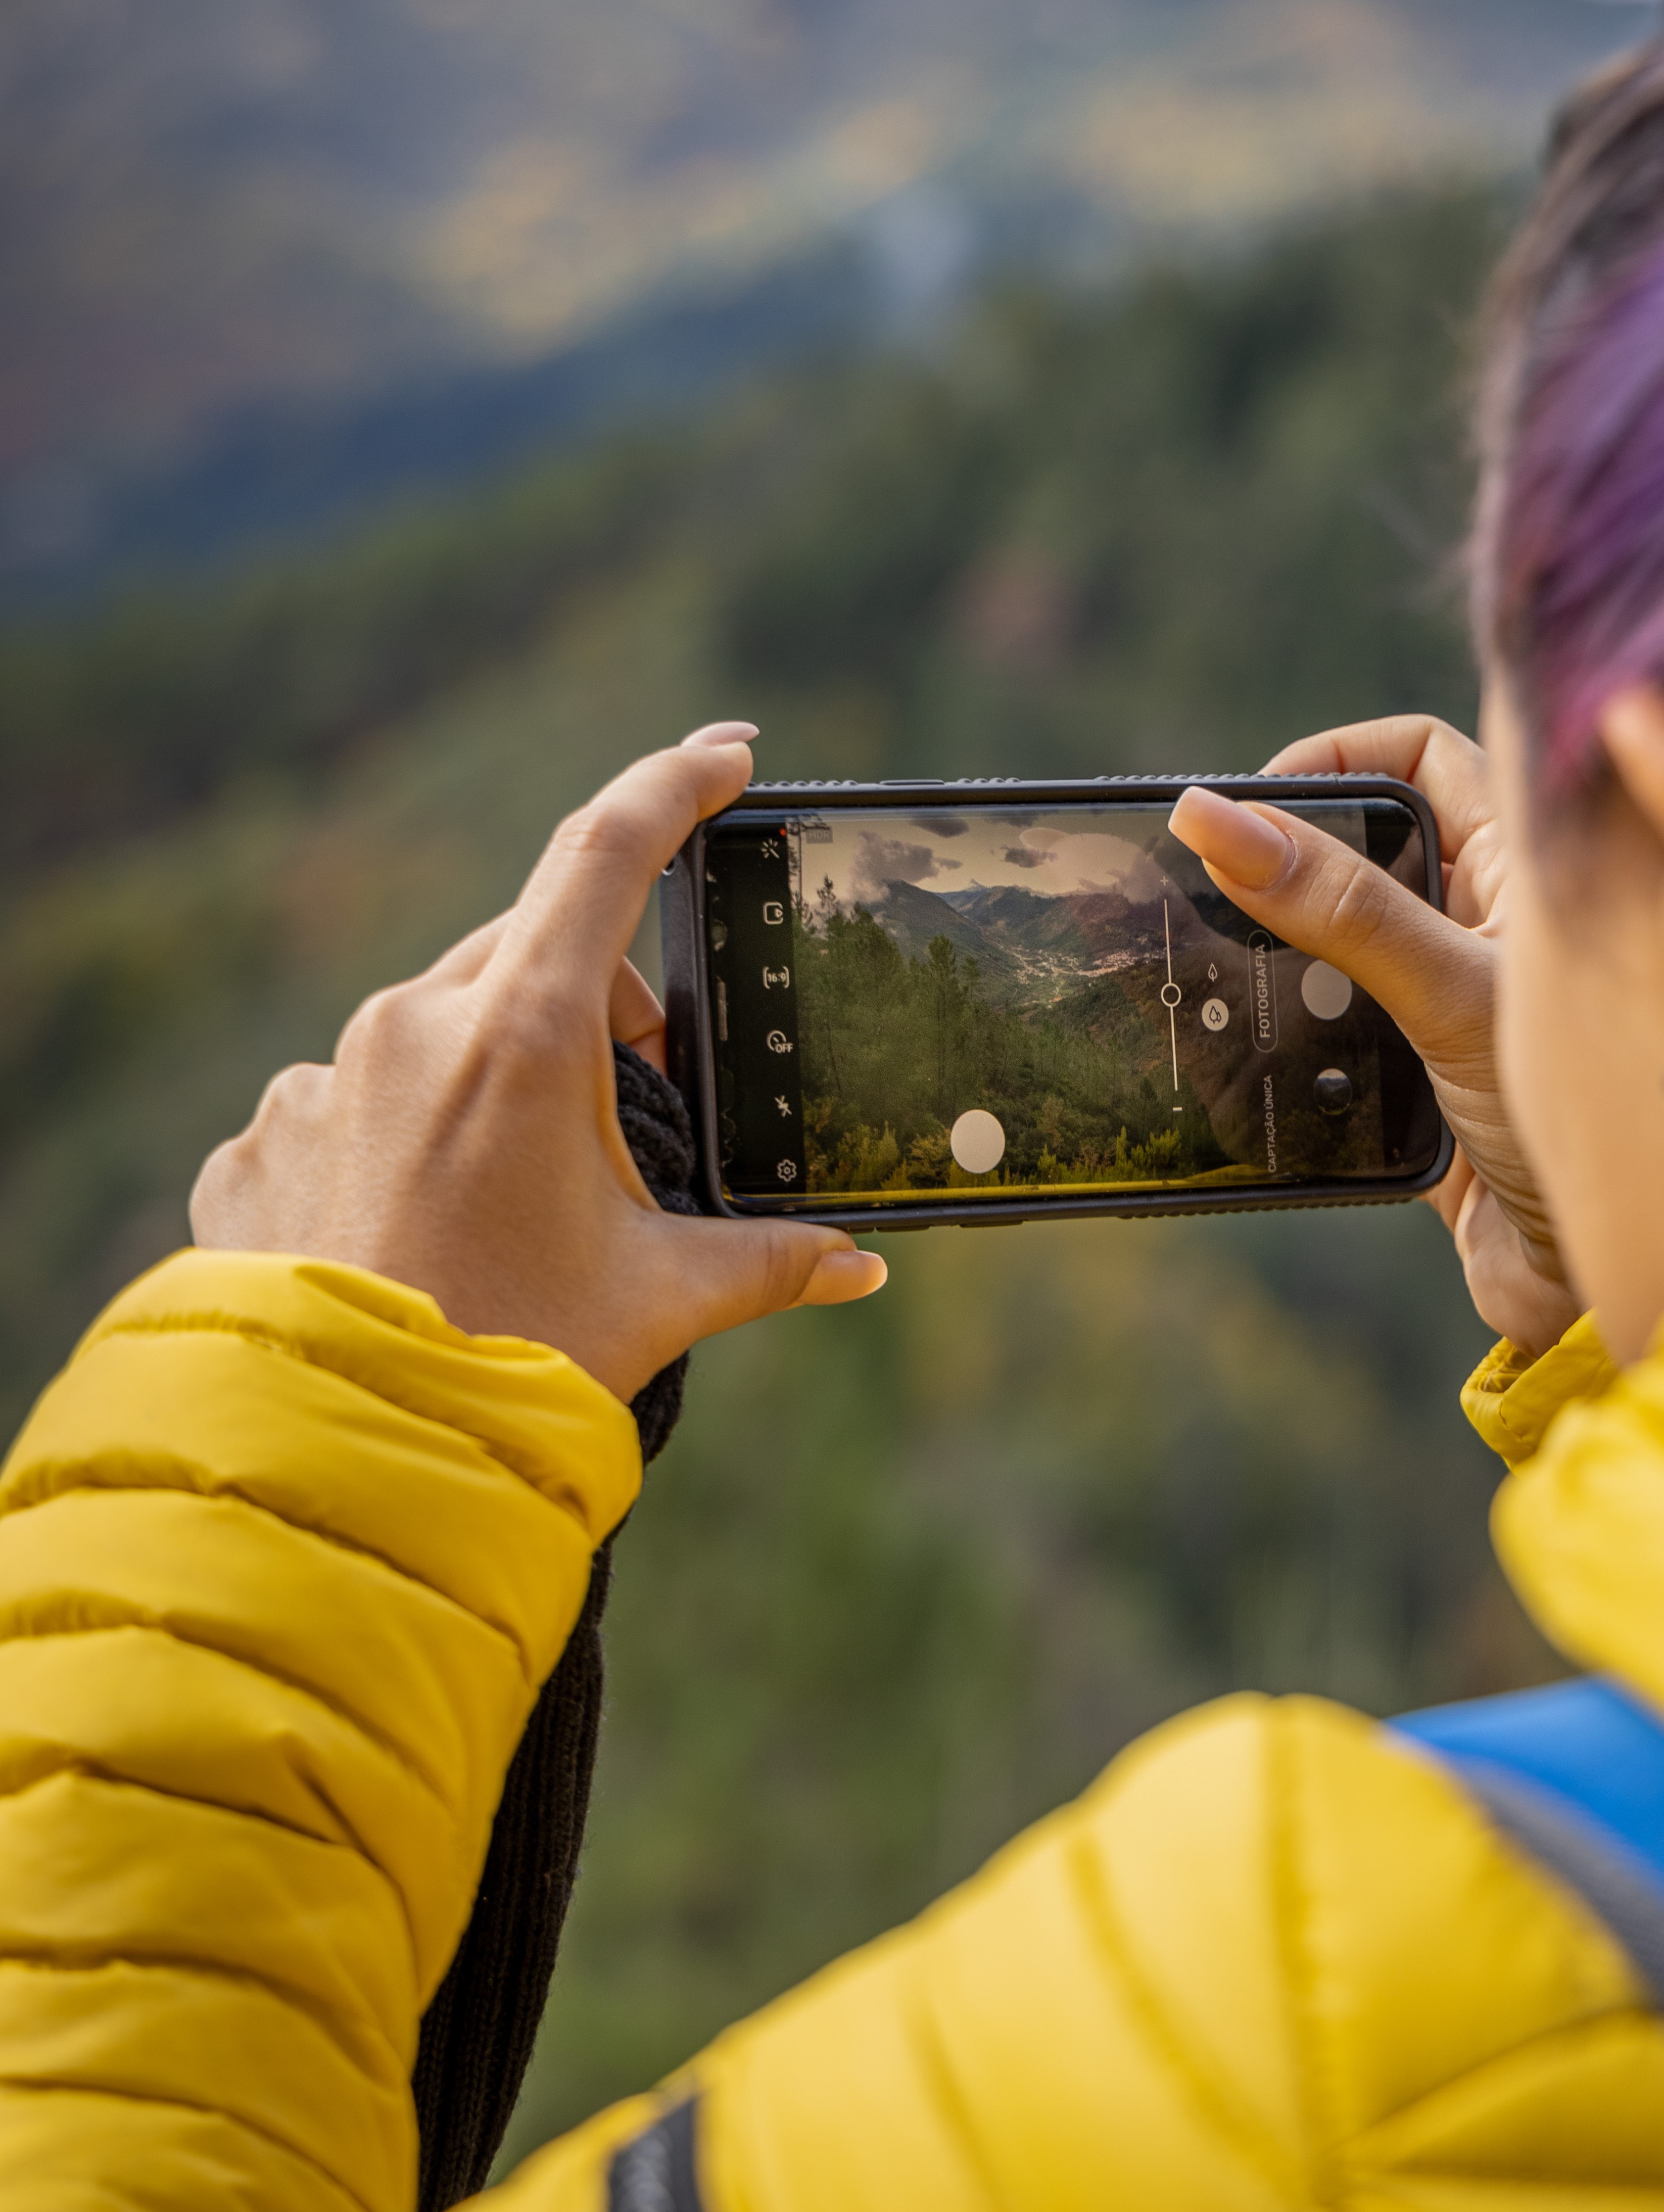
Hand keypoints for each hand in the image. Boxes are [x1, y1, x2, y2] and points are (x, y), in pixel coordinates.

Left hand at [191, 724, 885, 1398]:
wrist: (346, 1458)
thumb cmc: (515, 1360)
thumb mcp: (661, 1298)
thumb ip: (771, 1261)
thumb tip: (858, 1267)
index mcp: (519, 1031)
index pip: (608, 851)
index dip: (676, 783)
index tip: (725, 753)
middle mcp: (409, 1026)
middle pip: (527, 956)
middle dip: (596, 1007)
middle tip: (639, 1094)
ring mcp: (317, 1082)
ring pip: (430, 1033)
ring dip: (489, 1079)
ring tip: (517, 1197)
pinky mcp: (257, 1144)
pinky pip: (343, 1107)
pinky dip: (397, 1142)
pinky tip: (422, 1228)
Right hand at [1168, 716, 1579, 1354]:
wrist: (1602, 1290)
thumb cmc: (1585, 1122)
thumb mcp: (1453, 994)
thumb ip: (1340, 908)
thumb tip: (1220, 819)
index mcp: (1520, 865)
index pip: (1419, 754)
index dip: (1335, 756)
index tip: (1255, 804)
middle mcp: (1481, 924)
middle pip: (1358, 849)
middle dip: (1283, 864)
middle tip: (1213, 891)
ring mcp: (1442, 1005)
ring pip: (1328, 949)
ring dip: (1273, 965)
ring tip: (1211, 976)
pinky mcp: (1408, 1087)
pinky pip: (1321, 1042)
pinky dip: (1281, 1048)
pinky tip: (1244, 1064)